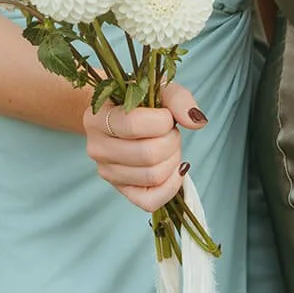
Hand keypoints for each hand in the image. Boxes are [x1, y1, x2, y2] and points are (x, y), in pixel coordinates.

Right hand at [82, 81, 207, 211]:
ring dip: (172, 160)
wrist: (122, 117)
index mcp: (98, 117)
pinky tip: (174, 169)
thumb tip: (197, 121)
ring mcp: (107, 172)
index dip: (163, 121)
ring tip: (168, 147)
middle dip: (172, 142)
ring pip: (153, 176)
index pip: (134, 125)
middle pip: (148, 154)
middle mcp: (97, 147)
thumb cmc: (141, 103)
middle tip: (171, 133)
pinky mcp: (121, 190)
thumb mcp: (159, 90)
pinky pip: (150, 202)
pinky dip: (171, 186)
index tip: (166, 116)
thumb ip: (179, 99)